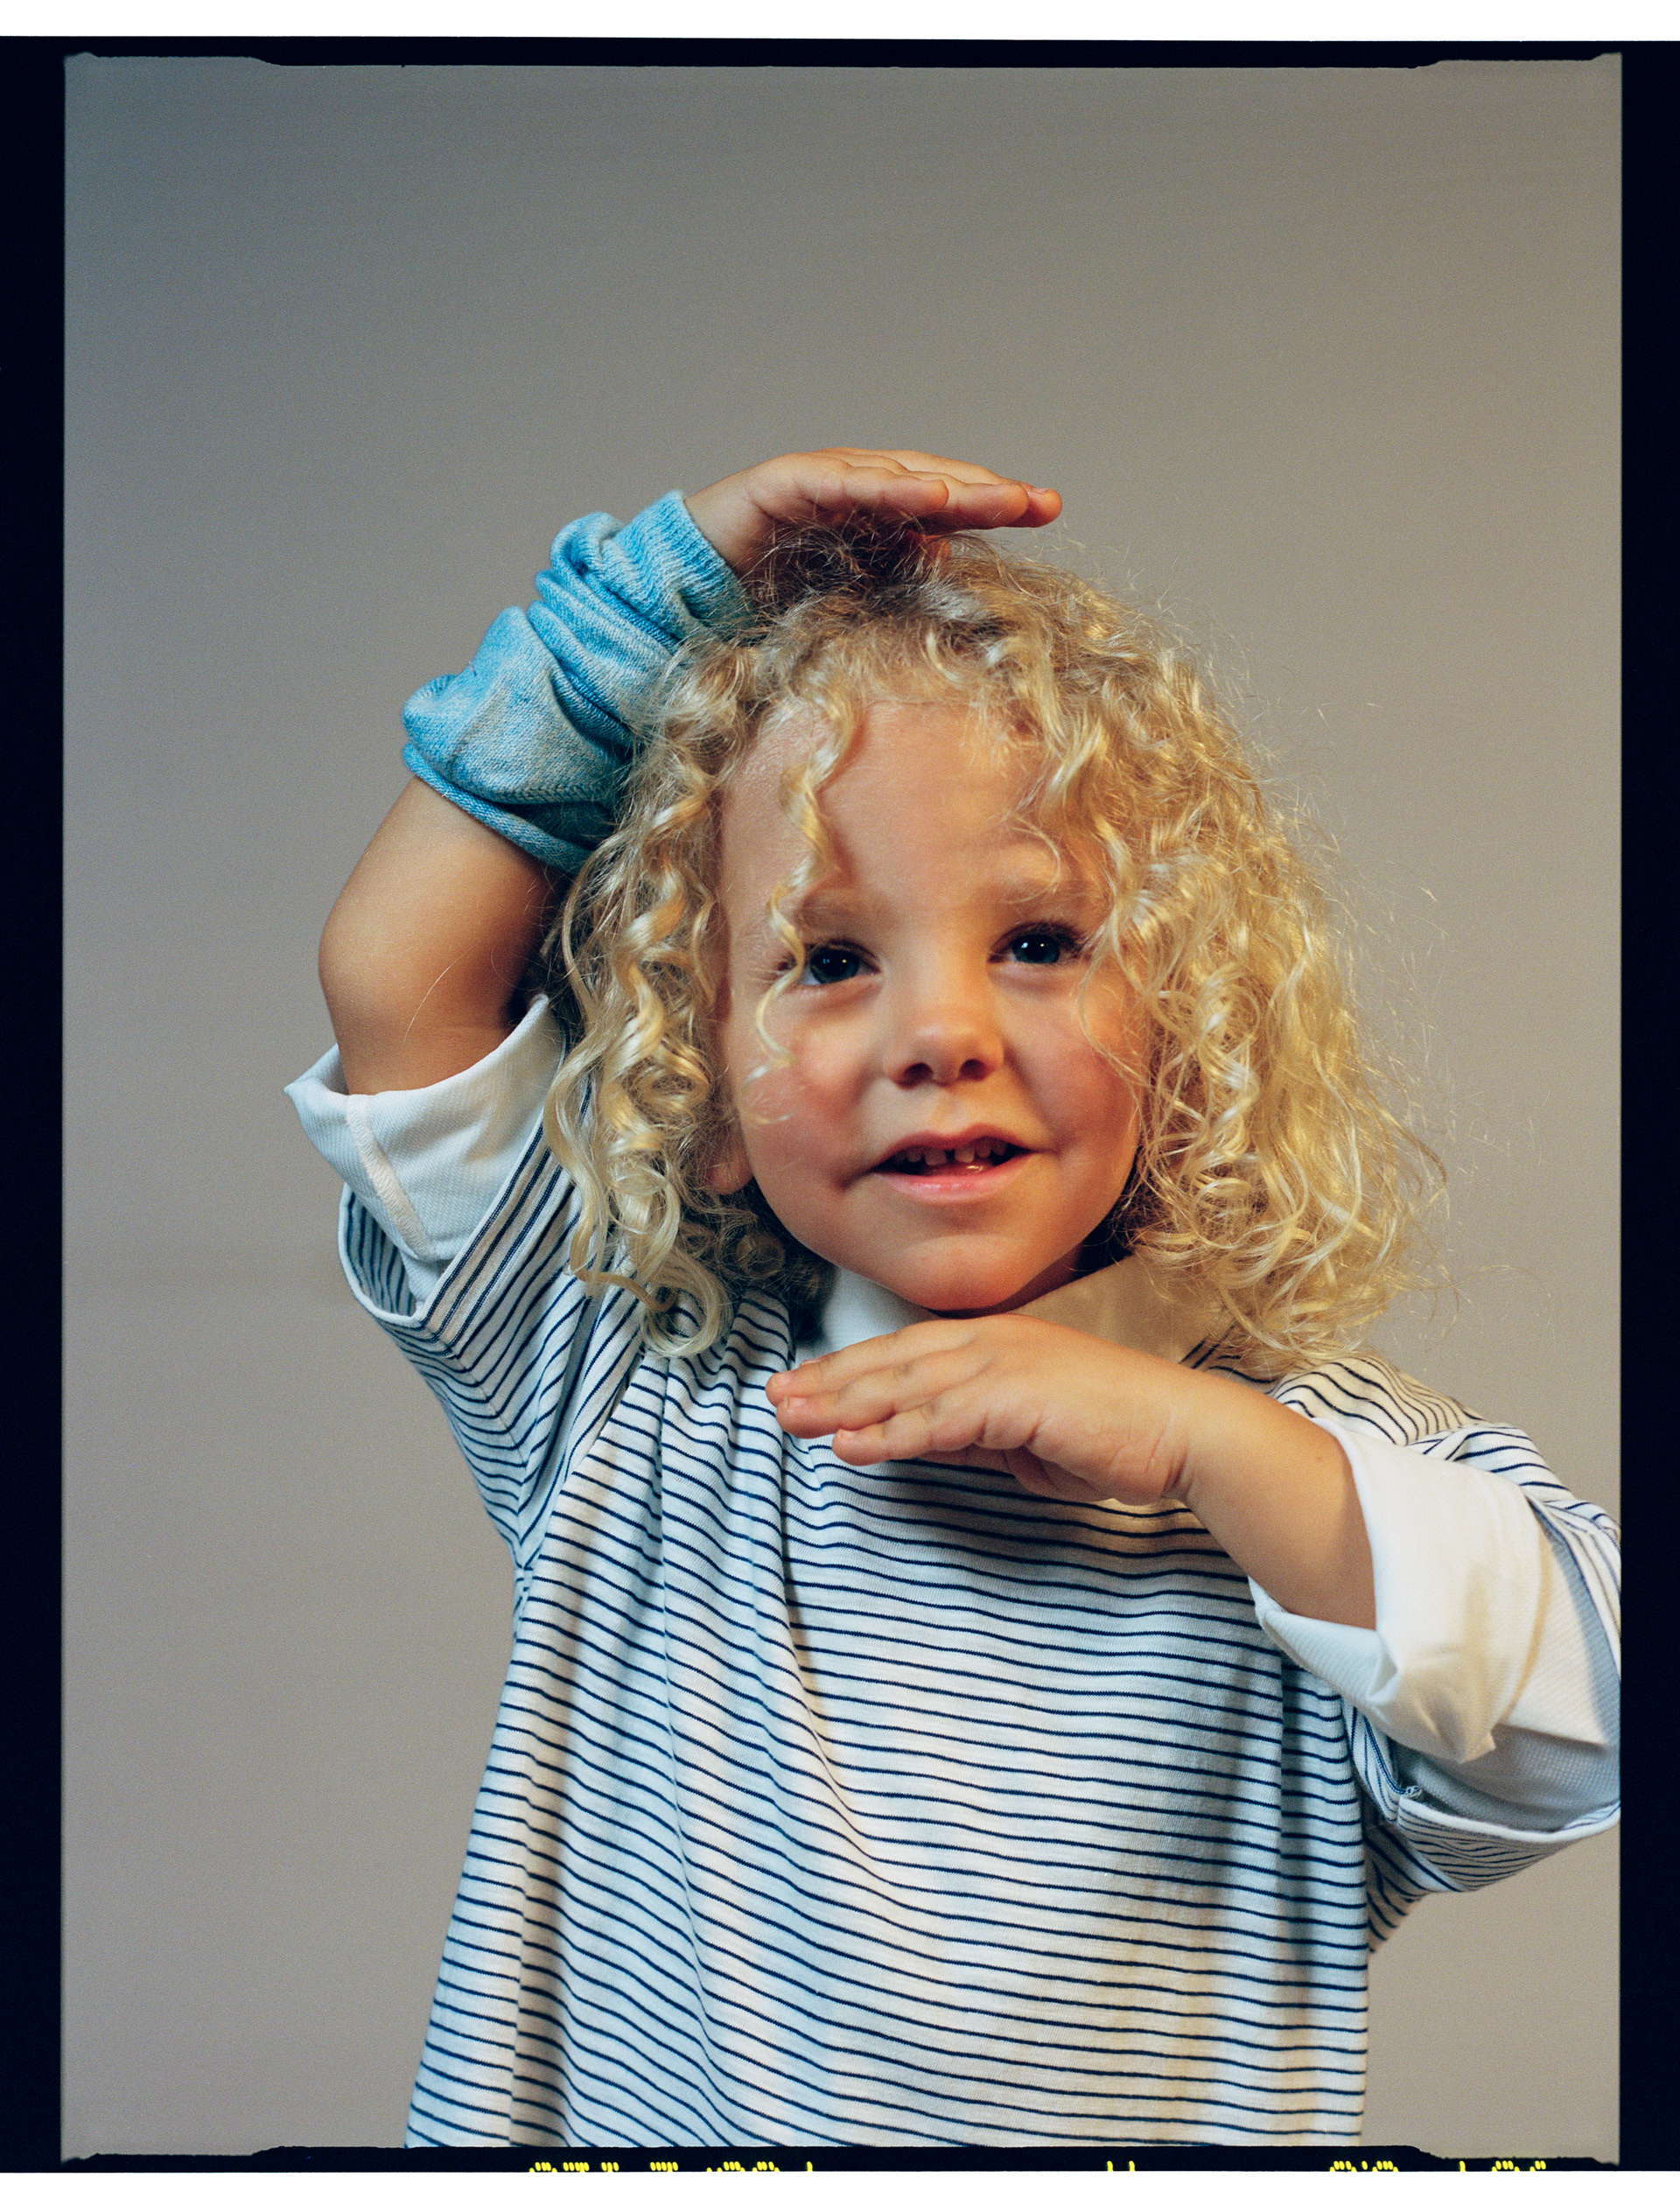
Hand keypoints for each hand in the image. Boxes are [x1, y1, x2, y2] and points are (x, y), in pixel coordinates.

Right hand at [686, 447, 1061, 576]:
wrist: (686, 598)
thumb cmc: (763, 600)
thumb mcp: (847, 599)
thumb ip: (892, 576)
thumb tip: (945, 557)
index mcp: (875, 517)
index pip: (947, 505)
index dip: (994, 504)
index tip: (1047, 509)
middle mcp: (853, 488)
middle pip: (933, 482)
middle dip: (987, 490)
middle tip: (1039, 502)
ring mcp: (819, 479)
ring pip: (894, 475)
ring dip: (949, 486)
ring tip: (997, 498)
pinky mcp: (782, 483)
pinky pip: (840, 481)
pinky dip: (884, 487)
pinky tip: (927, 497)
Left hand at [766, 1314, 1376, 1626]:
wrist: (1184, 1432)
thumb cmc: (1113, 1435)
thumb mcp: (1023, 1436)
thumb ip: (969, 1432)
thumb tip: (916, 1440)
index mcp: (994, 1342)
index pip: (905, 1354)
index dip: (849, 1370)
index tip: (801, 1387)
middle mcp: (993, 1341)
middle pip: (892, 1362)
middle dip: (829, 1383)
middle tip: (774, 1401)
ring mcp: (1006, 1363)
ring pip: (907, 1386)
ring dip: (844, 1405)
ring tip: (793, 1422)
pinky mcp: (1019, 1397)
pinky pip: (941, 1418)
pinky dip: (891, 1431)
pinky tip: (851, 1446)